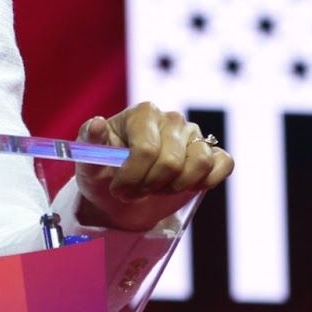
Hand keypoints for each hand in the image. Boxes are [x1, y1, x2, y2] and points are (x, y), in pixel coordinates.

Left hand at [74, 102, 233, 230]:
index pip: (146, 149)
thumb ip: (89, 143)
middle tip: (135, 192)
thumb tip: (97, 123)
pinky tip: (186, 186)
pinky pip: (223, 164)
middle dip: (150, 186)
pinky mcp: (211, 153)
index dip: (132, 177)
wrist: (121, 198)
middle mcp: (171, 119)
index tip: (118, 189)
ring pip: (201, 162)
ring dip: (177, 186)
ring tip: (159, 188)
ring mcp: (194, 135)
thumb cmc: (103, 175)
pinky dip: (206, 181)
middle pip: (171, 162)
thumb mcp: (88, 162)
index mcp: (142, 113)